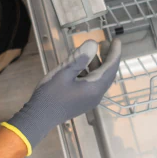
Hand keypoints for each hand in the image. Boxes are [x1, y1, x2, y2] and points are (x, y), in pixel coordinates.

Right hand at [2, 39, 120, 152]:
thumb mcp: (63, 73)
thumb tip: (93, 44)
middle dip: (108, 57)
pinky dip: (90, 71)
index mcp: (94, 87)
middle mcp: (96, 94)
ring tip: (92, 50)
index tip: (116, 40)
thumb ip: (79, 58)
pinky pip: (92, 83)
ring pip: (99, 78)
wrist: (40, 118)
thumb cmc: (50, 94)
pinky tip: (81, 64)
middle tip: (105, 42)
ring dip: (98, 64)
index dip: (114, 52)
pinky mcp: (83, 101)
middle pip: (107, 73)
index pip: (110, 67)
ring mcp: (90, 99)